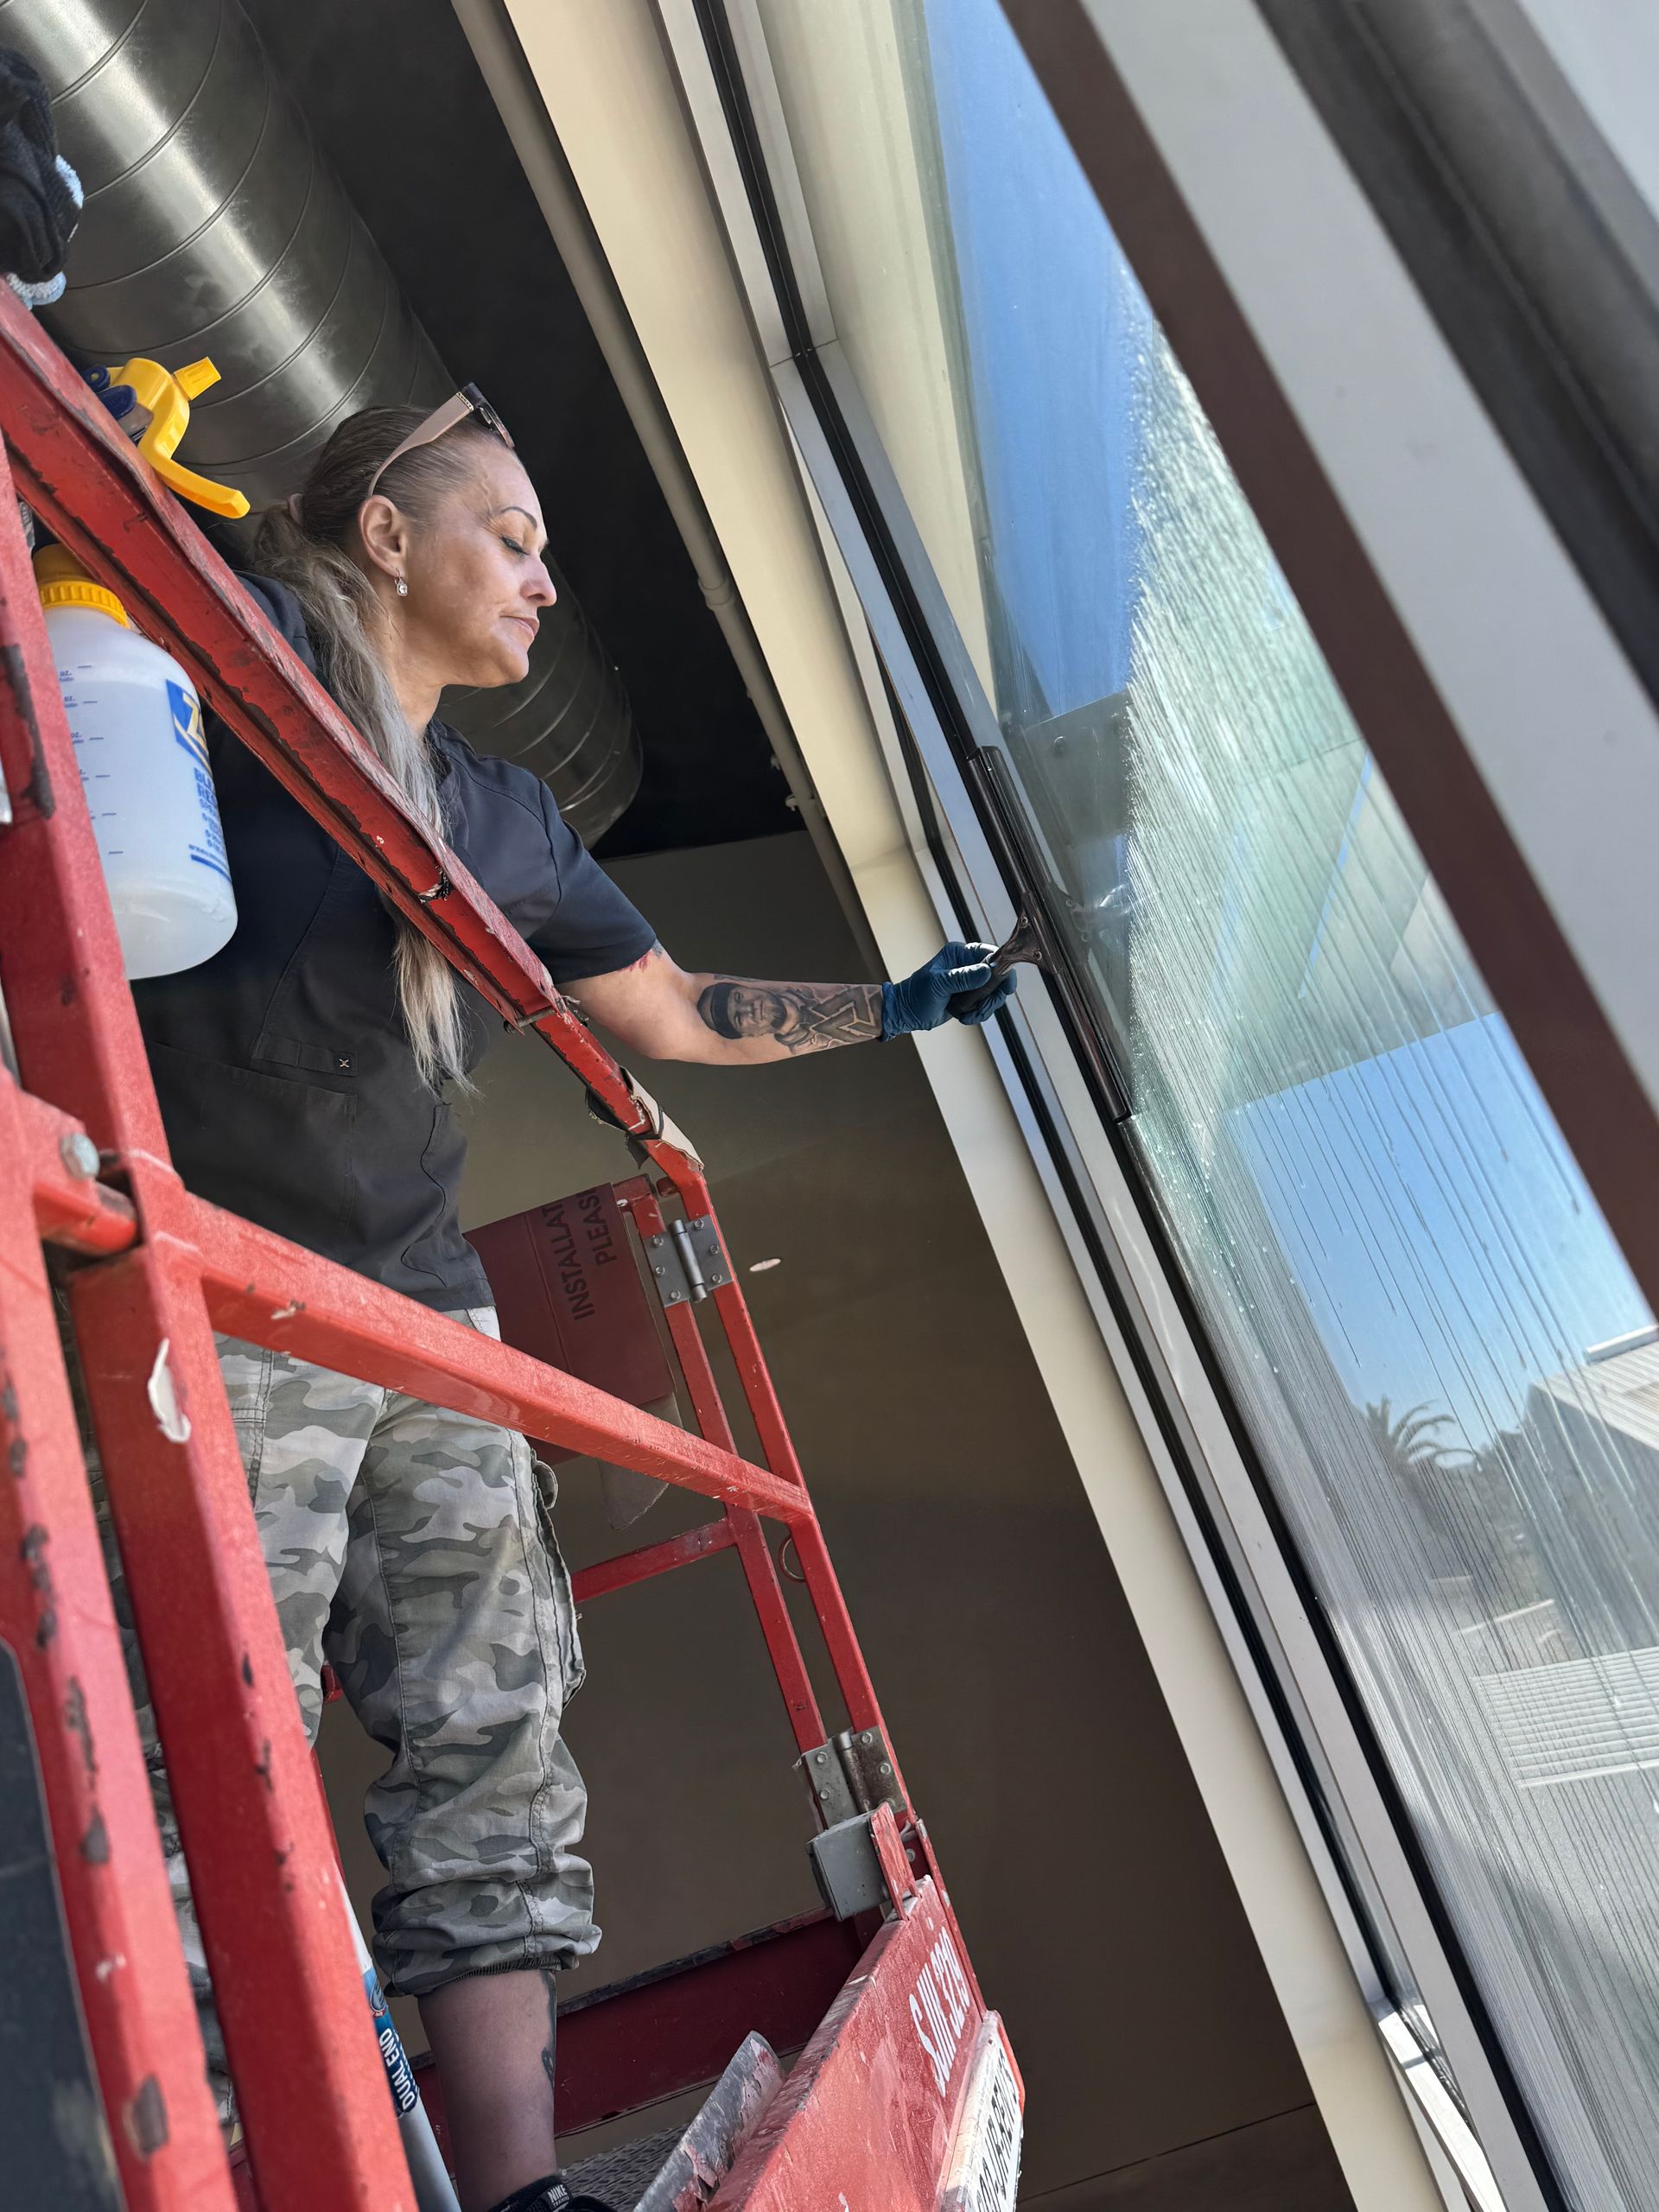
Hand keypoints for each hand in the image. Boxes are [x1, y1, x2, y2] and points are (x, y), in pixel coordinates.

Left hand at [881, 942, 1017, 1036]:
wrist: (906, 1013)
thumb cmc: (916, 995)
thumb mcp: (939, 984)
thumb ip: (963, 977)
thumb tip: (987, 972)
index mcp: (958, 954)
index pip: (988, 953)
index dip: (1002, 967)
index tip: (1006, 984)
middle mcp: (967, 965)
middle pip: (997, 976)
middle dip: (993, 995)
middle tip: (983, 1006)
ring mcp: (969, 982)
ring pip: (993, 993)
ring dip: (985, 1007)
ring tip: (969, 1015)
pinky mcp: (970, 997)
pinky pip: (985, 1004)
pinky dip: (978, 1013)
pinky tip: (964, 1017)